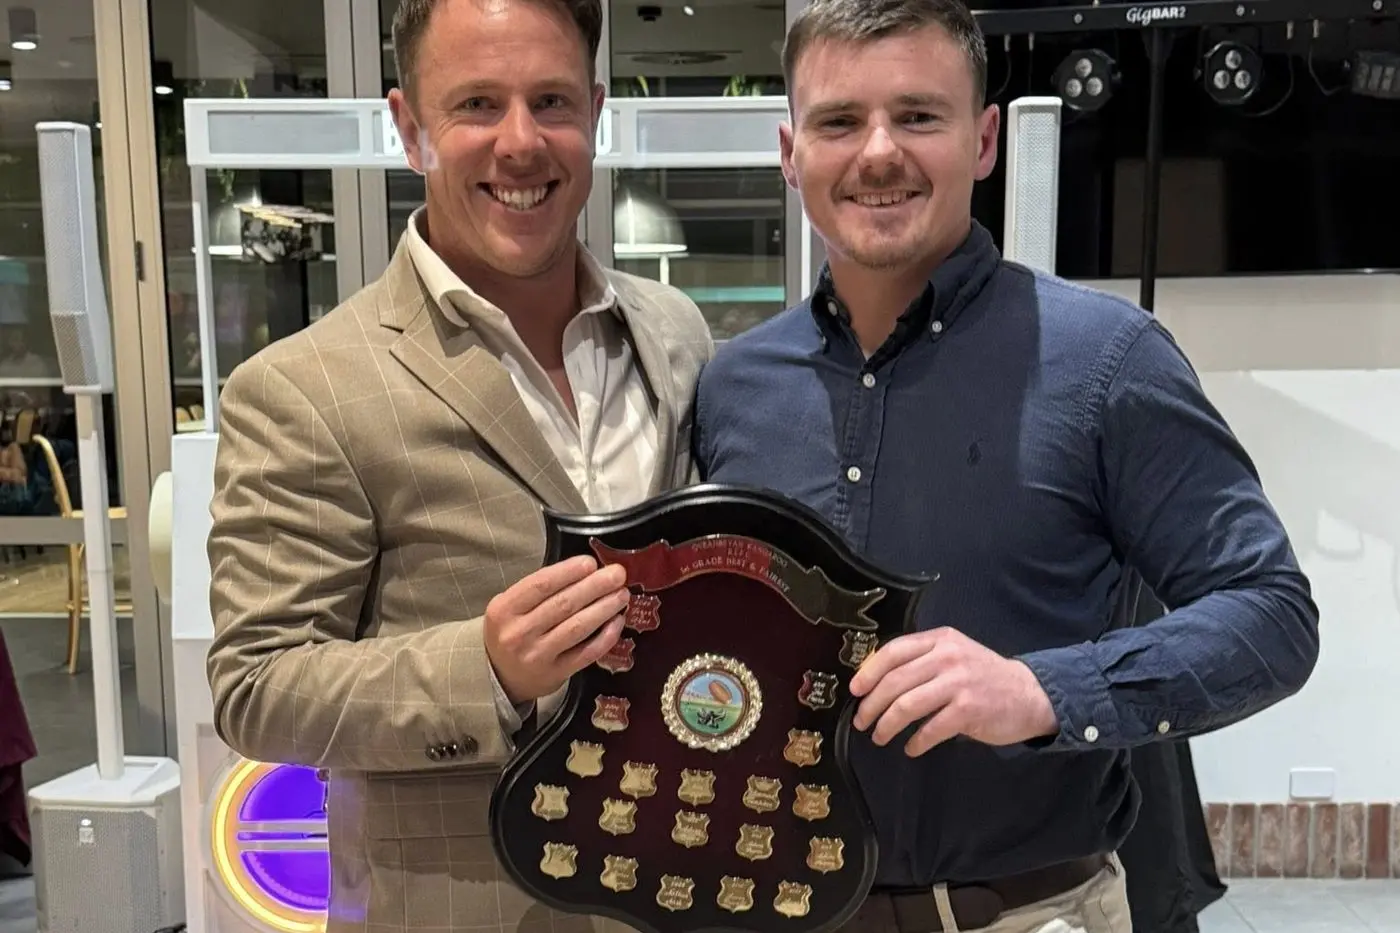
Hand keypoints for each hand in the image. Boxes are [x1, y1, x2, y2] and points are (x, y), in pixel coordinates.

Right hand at [484, 555, 630, 703]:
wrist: (501, 677)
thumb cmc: (511, 631)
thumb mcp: (510, 607)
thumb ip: (539, 590)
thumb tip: (584, 570)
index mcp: (504, 609)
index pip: (540, 585)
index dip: (568, 571)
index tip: (591, 562)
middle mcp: (519, 633)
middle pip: (563, 604)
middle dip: (595, 586)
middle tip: (617, 574)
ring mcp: (538, 655)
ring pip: (578, 627)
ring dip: (604, 608)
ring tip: (622, 594)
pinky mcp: (556, 673)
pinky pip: (587, 653)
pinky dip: (606, 636)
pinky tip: (617, 621)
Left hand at [848, 627, 1058, 756]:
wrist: (1030, 694)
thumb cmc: (984, 677)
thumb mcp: (954, 655)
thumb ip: (923, 661)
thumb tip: (877, 683)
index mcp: (940, 639)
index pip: (893, 651)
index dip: (869, 671)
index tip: (855, 690)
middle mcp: (947, 656)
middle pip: (895, 681)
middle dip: (871, 704)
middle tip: (861, 721)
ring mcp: (958, 682)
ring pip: (906, 705)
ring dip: (887, 725)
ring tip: (879, 737)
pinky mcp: (968, 710)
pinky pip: (930, 729)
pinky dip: (916, 742)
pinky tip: (911, 748)